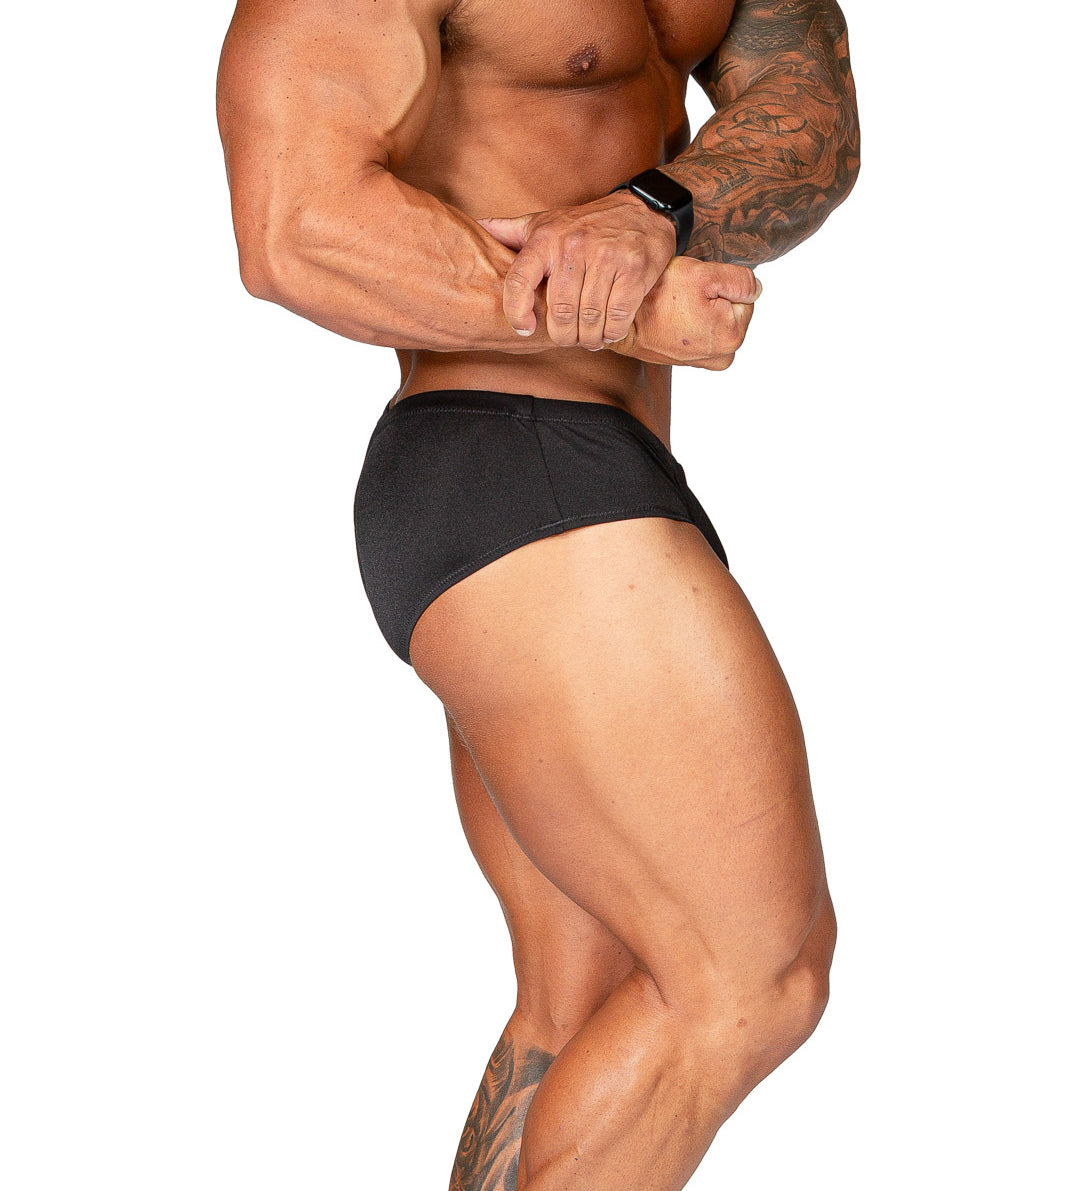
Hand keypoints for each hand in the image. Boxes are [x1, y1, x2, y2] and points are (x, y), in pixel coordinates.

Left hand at [478, 192, 678, 349]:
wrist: (643, 210)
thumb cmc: (586, 224)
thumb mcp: (546, 221)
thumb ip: (510, 231)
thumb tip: (475, 229)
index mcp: (546, 238)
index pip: (519, 281)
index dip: (516, 313)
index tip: (524, 329)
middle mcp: (574, 246)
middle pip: (560, 312)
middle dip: (564, 336)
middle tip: (569, 339)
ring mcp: (606, 258)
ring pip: (590, 319)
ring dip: (590, 338)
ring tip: (591, 339)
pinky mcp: (634, 270)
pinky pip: (618, 317)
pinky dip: (613, 333)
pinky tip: (610, 331)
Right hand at [606, 255, 761, 370]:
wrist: (621, 322)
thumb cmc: (658, 297)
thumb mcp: (704, 275)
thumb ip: (740, 280)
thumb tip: (756, 289)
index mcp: (733, 336)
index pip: (744, 296)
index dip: (721, 285)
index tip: (697, 288)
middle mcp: (722, 356)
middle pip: (731, 311)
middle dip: (713, 299)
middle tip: (684, 297)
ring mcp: (704, 362)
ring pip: (715, 321)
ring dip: (701, 310)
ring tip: (676, 307)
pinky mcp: (689, 361)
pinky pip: (698, 332)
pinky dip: (689, 322)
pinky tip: (671, 318)